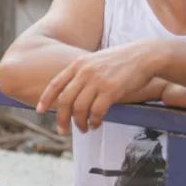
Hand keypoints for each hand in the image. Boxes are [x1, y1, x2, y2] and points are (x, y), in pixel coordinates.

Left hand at [37, 41, 161, 133]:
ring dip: (79, 123)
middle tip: (62, 131)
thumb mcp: (95, 61)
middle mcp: (84, 71)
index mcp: (78, 64)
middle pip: (64, 100)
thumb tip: (73, 94)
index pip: (55, 84)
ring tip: (84, 129)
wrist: (145, 55)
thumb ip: (82, 74)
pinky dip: (94, 121)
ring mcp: (97, 80)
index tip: (40, 111)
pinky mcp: (111, 90)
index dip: (45, 99)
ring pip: (79, 108)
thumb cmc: (121, 61)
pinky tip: (96, 125)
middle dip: (61, 118)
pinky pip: (96, 111)